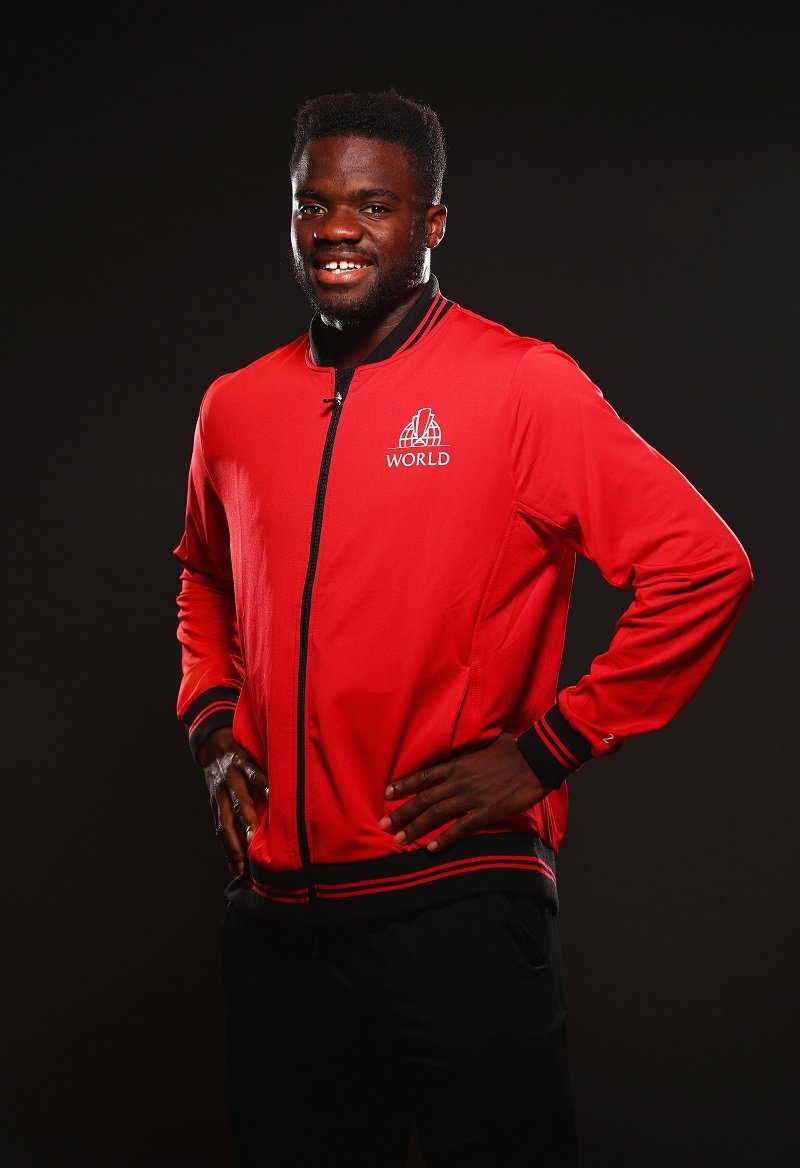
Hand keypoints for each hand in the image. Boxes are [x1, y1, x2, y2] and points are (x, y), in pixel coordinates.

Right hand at [198, 728, 267, 875]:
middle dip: (246, 823)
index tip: (274, 799)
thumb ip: (269, 770)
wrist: (212, 746)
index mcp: (243, 765)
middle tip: (254, 842)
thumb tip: (291, 789)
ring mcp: (219, 794)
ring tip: (242, 867)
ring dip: (233, 845)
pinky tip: (235, 865)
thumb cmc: (242, 753)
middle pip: (238, 803)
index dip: (264, 786)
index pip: (255, 775)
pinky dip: (227, 848)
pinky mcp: (214, 805)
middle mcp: (229, 781)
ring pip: (224, 823)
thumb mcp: (256, 753)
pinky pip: (220, 829)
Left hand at [379, 732, 549, 852]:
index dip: (404, 784)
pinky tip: (431, 848)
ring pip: (436, 814)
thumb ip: (474, 748)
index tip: (387, 792)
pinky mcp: (485, 812)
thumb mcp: (488, 743)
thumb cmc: (515, 749)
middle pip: (424, 798)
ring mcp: (471, 797)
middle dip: (402, 812)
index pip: (424, 775)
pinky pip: (460, 828)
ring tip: (398, 839)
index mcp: (458, 764)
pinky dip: (444, 838)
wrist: (535, 761)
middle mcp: (459, 781)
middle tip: (383, 824)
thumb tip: (472, 745)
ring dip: (415, 827)